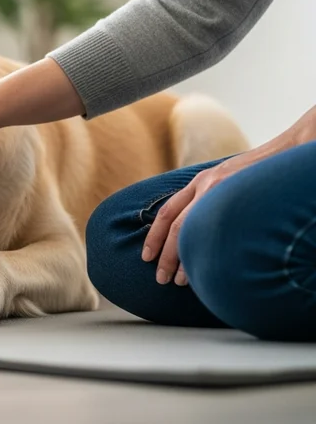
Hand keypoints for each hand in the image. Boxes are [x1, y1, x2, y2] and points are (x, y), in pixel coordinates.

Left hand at [142, 111, 315, 284]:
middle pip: (175, 225)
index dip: (154, 235)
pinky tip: (207, 267)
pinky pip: (217, 227)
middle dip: (165, 254)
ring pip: (190, 228)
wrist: (288, 152)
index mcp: (201, 182)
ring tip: (179, 280)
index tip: (146, 256)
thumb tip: (204, 231)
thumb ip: (214, 198)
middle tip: (160, 278)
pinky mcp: (239, 195)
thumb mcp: (229, 181)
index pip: (167, 211)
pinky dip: (208, 249)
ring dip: (182, 257)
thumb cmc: (260, 173)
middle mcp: (206, 184)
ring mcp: (221, 189)